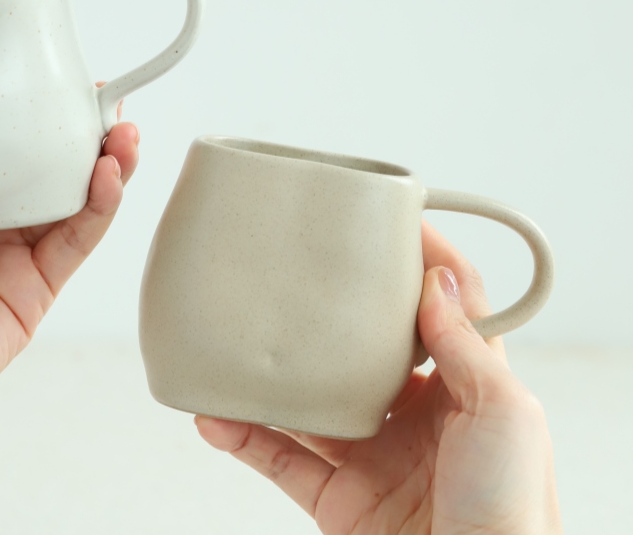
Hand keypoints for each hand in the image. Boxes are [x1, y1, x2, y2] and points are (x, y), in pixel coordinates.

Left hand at [0, 120, 138, 495]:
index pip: (2, 150)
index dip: (36, 119)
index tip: (59, 86)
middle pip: (49, 174)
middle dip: (84, 136)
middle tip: (106, 103)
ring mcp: (8, 264)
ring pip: (74, 205)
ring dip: (107, 166)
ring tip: (123, 133)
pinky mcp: (31, 298)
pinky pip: (75, 244)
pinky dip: (99, 209)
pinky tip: (108, 176)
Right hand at [196, 221, 561, 533]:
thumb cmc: (514, 515)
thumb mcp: (506, 415)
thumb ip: (466, 347)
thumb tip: (435, 280)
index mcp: (464, 389)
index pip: (443, 310)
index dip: (421, 265)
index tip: (389, 223)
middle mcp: (416, 416)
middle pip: (364, 350)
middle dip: (331, 315)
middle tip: (300, 272)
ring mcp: (373, 456)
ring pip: (309, 403)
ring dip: (271, 377)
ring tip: (237, 338)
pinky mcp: (337, 500)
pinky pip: (280, 459)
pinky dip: (243, 437)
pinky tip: (214, 415)